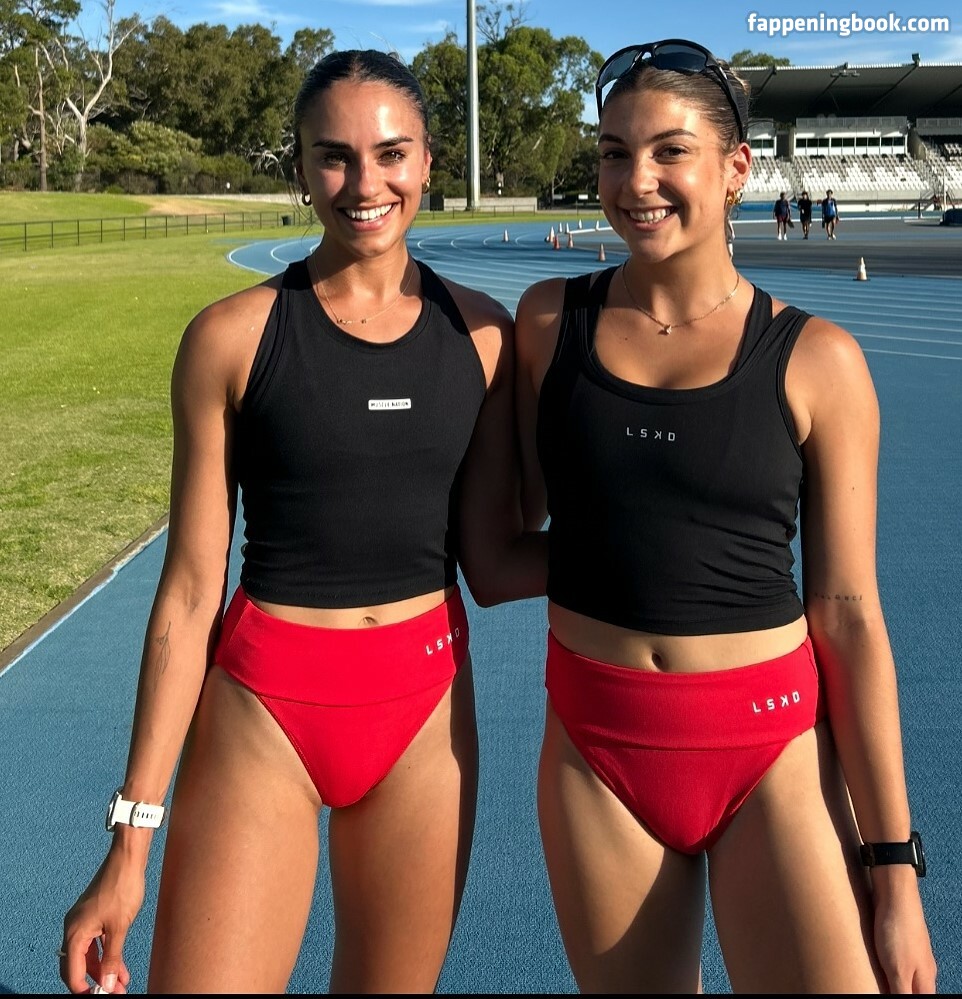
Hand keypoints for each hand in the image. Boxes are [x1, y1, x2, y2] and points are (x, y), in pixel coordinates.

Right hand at [59, 851, 144, 993]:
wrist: (127, 859)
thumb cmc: (122, 888)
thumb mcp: (119, 928)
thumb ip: (112, 958)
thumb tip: (106, 984)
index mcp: (74, 932)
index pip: (73, 972)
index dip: (85, 989)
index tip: (100, 997)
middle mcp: (73, 928)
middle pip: (78, 966)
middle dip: (94, 981)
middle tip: (113, 992)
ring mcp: (83, 921)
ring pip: (89, 955)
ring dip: (103, 969)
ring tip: (120, 984)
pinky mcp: (93, 916)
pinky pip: (95, 942)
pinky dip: (106, 954)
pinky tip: (119, 966)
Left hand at [872, 876, 936, 992]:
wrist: (895, 894)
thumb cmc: (898, 932)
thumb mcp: (898, 971)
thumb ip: (902, 993)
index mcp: (926, 980)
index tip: (890, 993)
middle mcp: (923, 968)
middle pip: (916, 991)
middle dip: (899, 992)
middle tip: (879, 989)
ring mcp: (912, 952)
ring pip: (906, 977)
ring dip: (893, 982)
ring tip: (877, 982)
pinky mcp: (899, 939)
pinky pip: (896, 961)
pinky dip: (887, 968)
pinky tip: (876, 966)